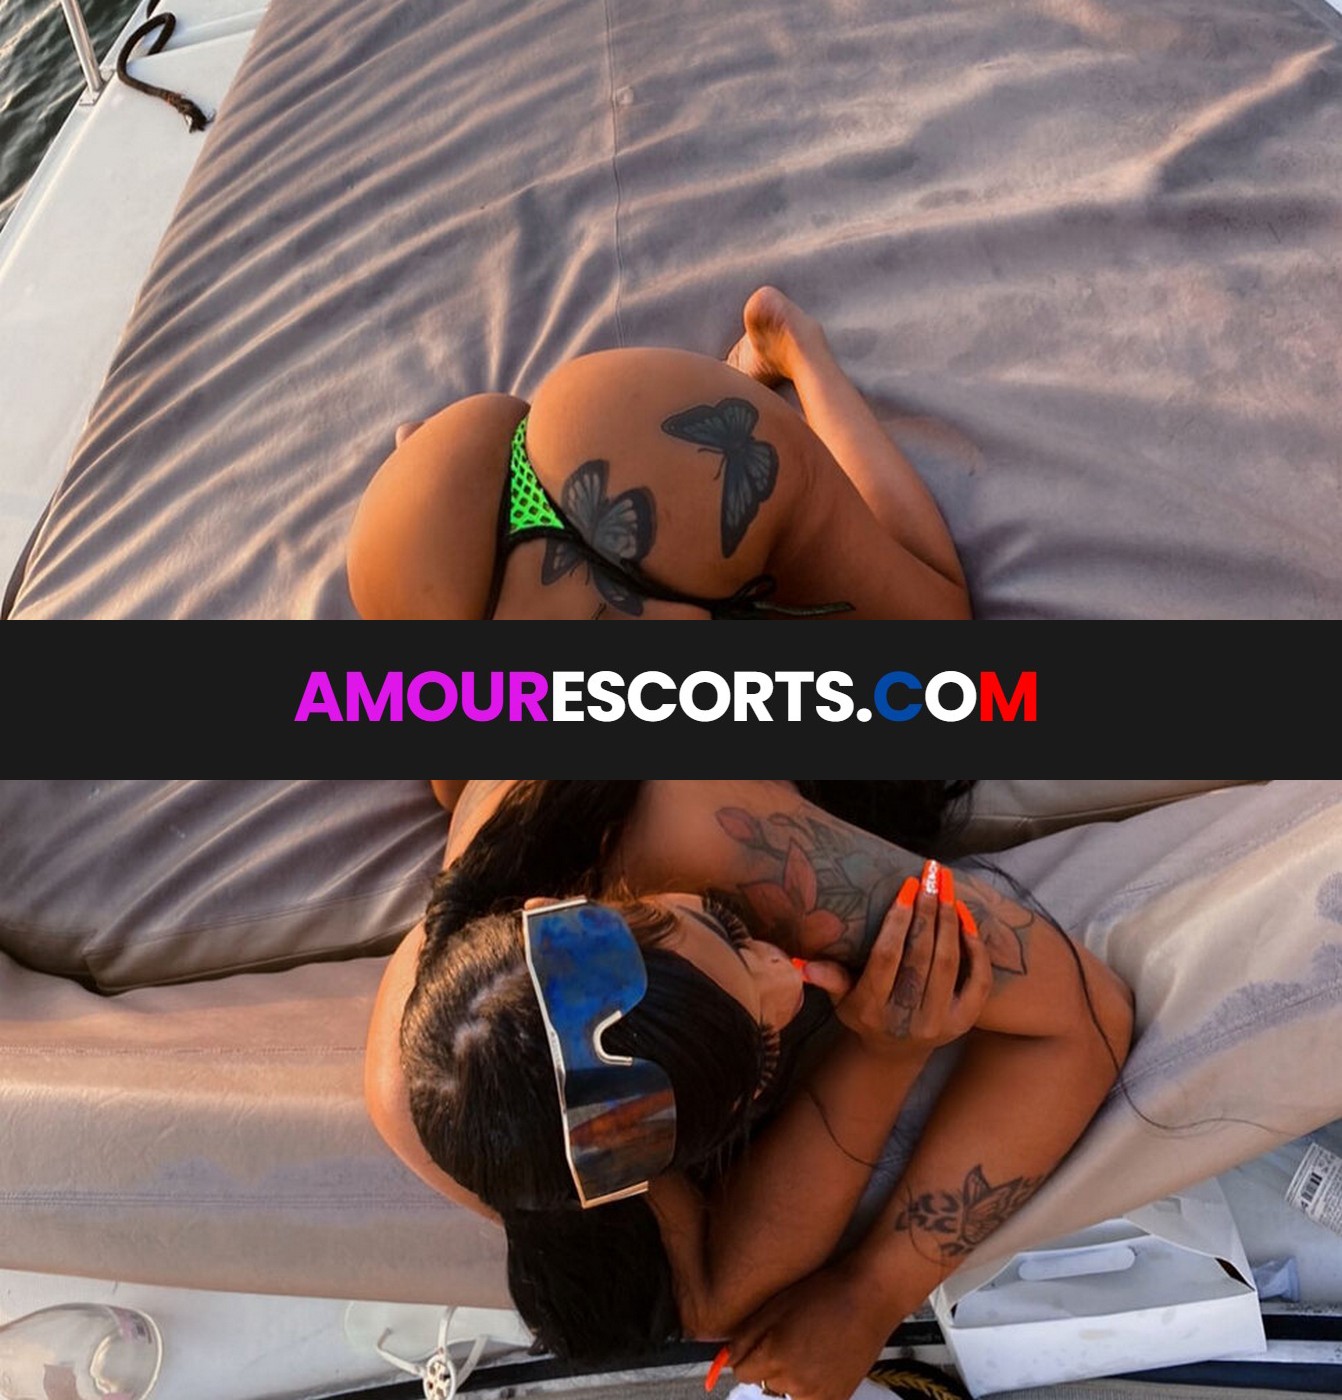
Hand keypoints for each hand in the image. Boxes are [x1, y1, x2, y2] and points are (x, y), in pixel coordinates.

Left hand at [724, 1259, 892, 1399]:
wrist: (867, 1297)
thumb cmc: (821, 1293)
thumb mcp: (776, 1305)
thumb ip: (746, 1337)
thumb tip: (727, 1360)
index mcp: (776, 1355)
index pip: (742, 1373)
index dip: (749, 1355)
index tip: (760, 1343)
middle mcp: (795, 1381)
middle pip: (764, 1383)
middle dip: (770, 1364)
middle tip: (790, 1338)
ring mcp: (818, 1395)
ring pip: (786, 1393)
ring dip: (790, 1377)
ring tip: (807, 1348)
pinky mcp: (838, 1399)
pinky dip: (810, 1387)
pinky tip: (820, 1362)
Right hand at [802, 861, 990, 1059]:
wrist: (896, 1051)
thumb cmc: (864, 1012)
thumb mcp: (841, 999)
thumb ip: (829, 978)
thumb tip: (803, 964)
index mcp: (871, 1008)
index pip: (887, 957)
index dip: (898, 921)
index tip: (907, 886)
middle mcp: (906, 1019)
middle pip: (921, 956)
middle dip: (927, 910)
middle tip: (932, 876)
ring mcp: (939, 1022)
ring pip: (949, 963)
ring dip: (949, 921)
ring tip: (948, 889)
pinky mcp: (964, 1022)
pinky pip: (977, 980)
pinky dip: (975, 948)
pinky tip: (965, 920)